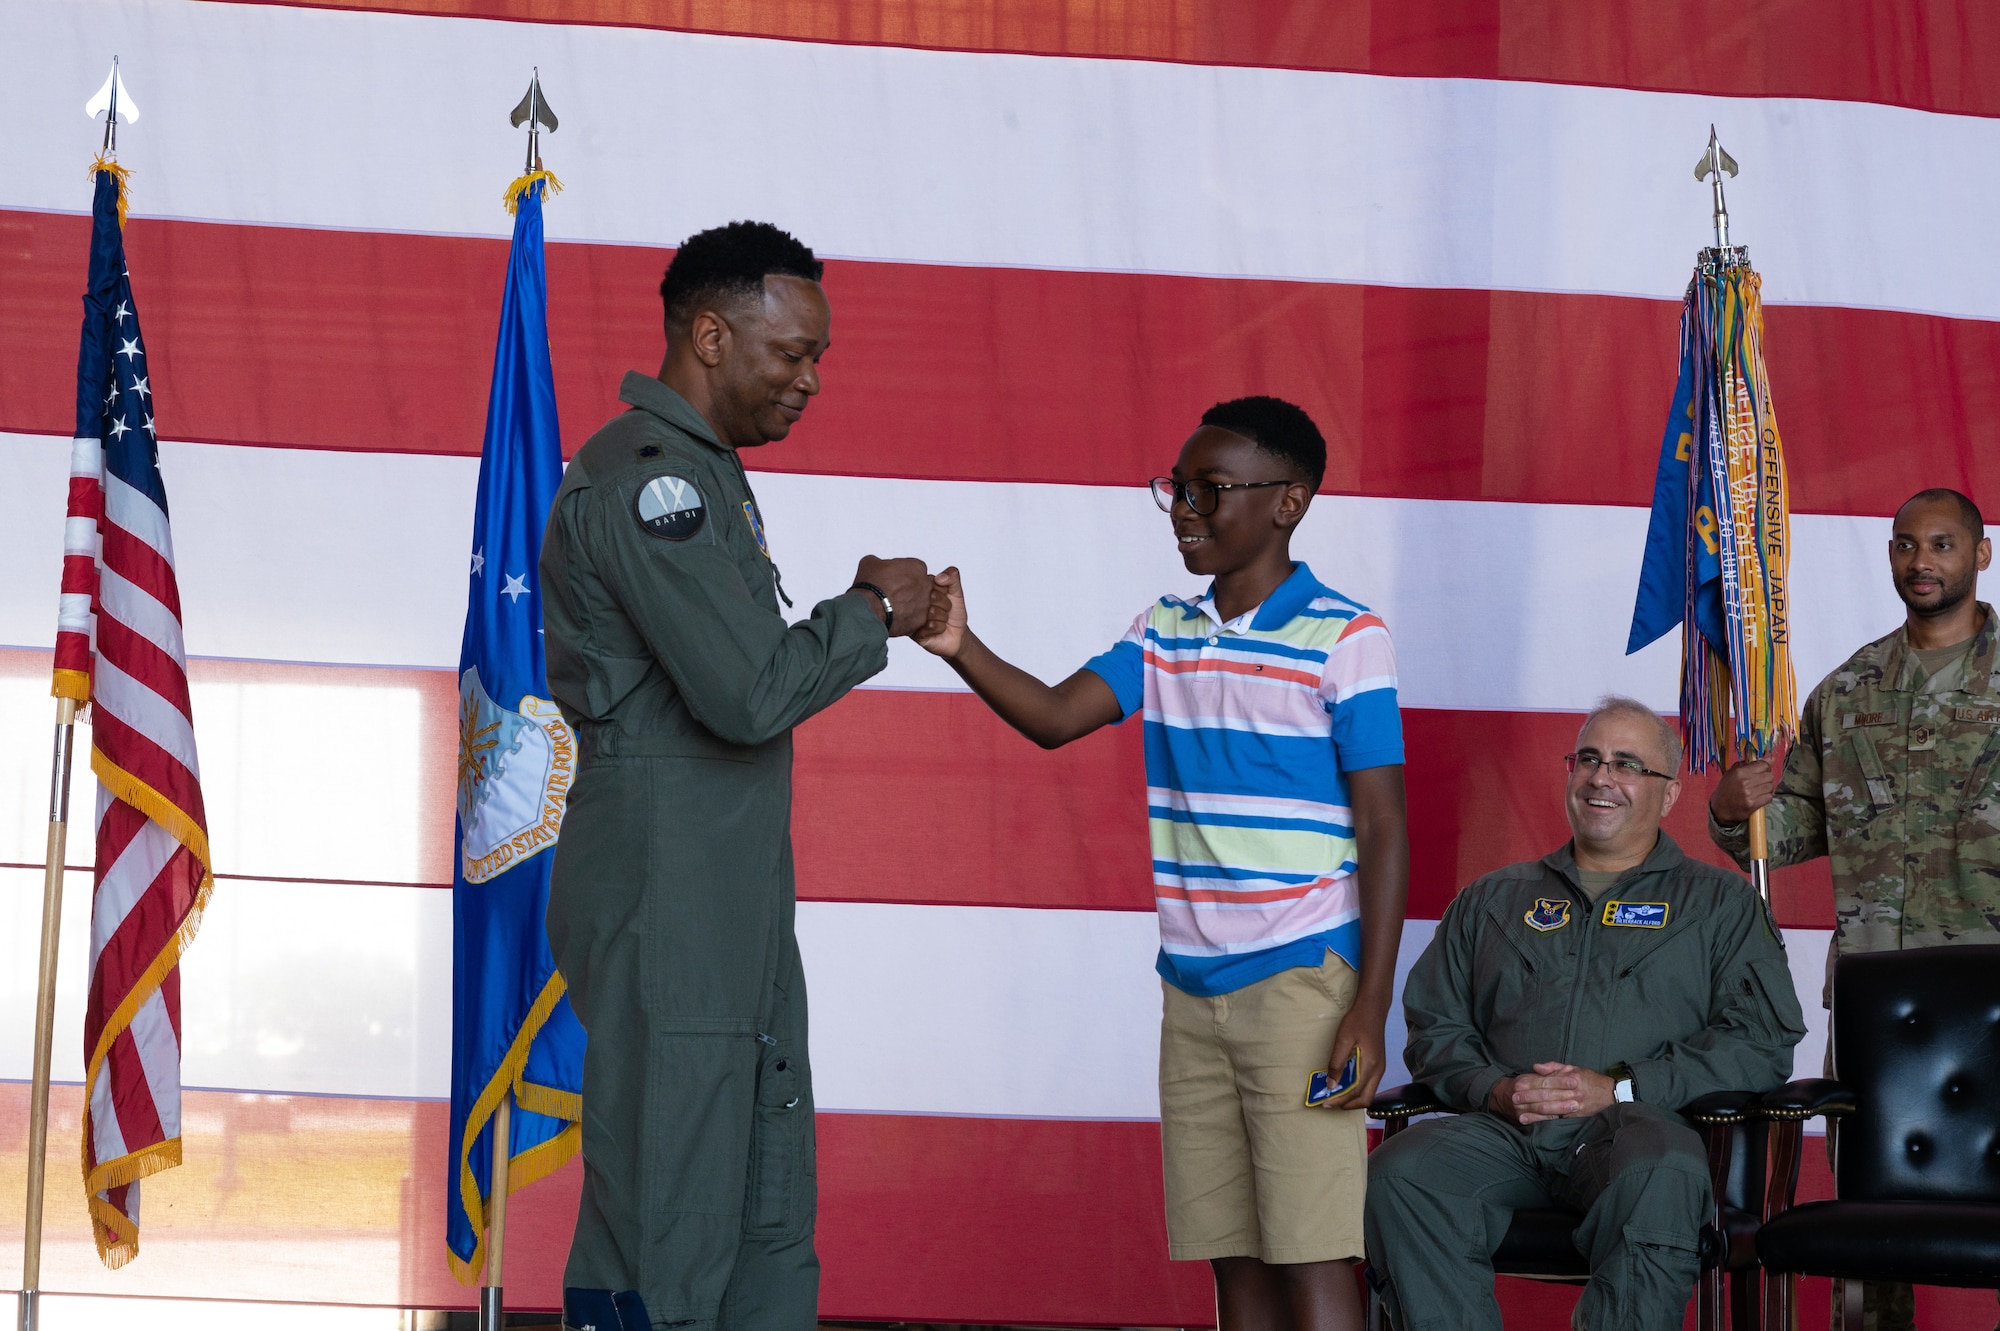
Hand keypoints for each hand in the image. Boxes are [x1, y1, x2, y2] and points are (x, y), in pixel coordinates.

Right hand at [852, 556, 930, 636]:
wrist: (868, 608)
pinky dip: (908, 618)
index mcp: (916, 567)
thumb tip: (878, 566)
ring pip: (921, 603)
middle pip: (921, 586)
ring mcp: (925, 603)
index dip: (904, 574)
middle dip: (910, 589)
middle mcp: (925, 584)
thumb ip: (882, 562)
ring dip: (910, 605)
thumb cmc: (871, 586)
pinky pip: (917, 619)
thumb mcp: (870, 563)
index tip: (896, 579)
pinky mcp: (921, 620)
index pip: (915, 569)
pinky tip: (896, 617)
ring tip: (894, 607)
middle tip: (896, 593)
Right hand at [914, 567, 966, 657]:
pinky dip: (939, 628)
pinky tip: (936, 630)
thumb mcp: (956, 592)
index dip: (945, 592)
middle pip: (934, 597)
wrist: (957, 635)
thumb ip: (953, 577)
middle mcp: (914, 601)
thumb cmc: (954, 613)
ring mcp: (912, 616)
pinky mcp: (914, 632)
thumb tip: (940, 577)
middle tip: (944, 610)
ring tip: (940, 620)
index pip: (934, 582)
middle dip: (945, 605)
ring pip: (932, 612)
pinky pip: (931, 626)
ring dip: (943, 618)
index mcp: (921, 588)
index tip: (945, 596)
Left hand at [1327, 999, 1388, 1110]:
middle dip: (1347, 1104)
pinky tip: (1344, 1086)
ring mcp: (1380, 1068)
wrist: (1373, 1008)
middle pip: (1365, 1099)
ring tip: (1335, 1096)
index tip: (1325, 1103)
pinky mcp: (1378, 1065)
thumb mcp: (1343, 1039)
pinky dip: (1357, 1090)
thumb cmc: (1357, 1021)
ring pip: (1368, 1093)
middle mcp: (1378, 1070)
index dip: (1340, 1100)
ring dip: (1352, 1098)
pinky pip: (1369, 1085)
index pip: (1355, 1092)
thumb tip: (1330, 1085)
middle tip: (1330, 1103)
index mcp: (1371, 1065)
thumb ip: (1337, 1063)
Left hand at [1489, 1063, 1615, 1124]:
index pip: (1548, 1081)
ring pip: (1551, 1109)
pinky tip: (1533, 1123)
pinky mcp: (1575, 1117)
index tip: (1518, 1084)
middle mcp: (1572, 1093)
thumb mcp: (1574, 1068)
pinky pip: (1557, 1119)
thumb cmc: (1590, 1080)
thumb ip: (1554, 1067)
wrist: (1611, 1095)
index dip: (1532, 1083)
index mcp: (1571, 1078)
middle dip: (1529, 1097)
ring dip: (1533, 1112)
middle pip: (1547, 1095)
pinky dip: (1544, 1121)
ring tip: (1519, 1113)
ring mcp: (1574, 1106)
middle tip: (1513, 1098)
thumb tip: (1535, 1067)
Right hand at [1710, 759, 1775, 824]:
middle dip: (1766, 778)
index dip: (1765, 768)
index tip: (1762, 771)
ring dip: (1766, 788)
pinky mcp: (1753, 804)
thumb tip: (1771, 759)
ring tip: (1759, 790)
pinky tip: (1759, 796)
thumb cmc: (1727, 789)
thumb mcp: (1733, 773)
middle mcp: (1745, 782)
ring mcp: (1749, 794)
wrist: (1720, 807)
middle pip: (1769, 776)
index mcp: (1740, 772)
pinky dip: (1766, 797)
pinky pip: (1769, 797)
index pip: (1764, 765)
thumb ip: (1751, 764)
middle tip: (1760, 781)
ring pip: (1770, 787)